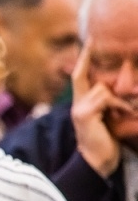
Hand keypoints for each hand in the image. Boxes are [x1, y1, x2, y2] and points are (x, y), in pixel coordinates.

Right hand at [70, 48, 130, 177]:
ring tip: (124, 115)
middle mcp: (76, 104)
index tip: (90, 40)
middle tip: (118, 106)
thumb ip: (106, 102)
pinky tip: (121, 116)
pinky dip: (118, 106)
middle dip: (112, 90)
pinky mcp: (84, 113)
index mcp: (80, 103)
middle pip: (96, 83)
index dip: (84, 57)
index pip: (79, 75)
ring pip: (103, 90)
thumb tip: (117, 89)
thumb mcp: (105, 117)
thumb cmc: (104, 140)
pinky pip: (106, 99)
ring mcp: (78, 108)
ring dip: (119, 102)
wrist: (96, 160)